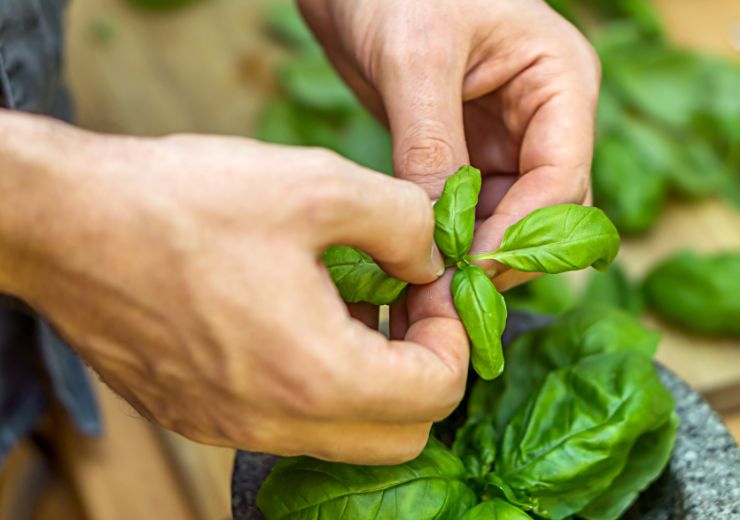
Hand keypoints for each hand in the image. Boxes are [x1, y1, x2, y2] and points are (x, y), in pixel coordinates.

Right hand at [0, 111, 467, 463]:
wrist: (67, 224)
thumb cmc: (186, 202)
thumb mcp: (317, 184)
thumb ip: (403, 224)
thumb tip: (429, 260)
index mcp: (315, 375)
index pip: (438, 393)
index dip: (453, 334)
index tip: (429, 284)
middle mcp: (275, 423)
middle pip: (400, 434)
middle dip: (422, 368)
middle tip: (401, 301)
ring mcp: (232, 427)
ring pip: (344, 433)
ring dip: (370, 376)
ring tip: (348, 300)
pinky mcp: (200, 414)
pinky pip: (289, 421)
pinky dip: (317, 381)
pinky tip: (296, 314)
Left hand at [299, 0, 599, 289]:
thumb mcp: (416, 57)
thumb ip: (431, 143)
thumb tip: (434, 232)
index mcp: (558, 83)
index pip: (562, 180)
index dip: (520, 235)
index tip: (469, 272)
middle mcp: (542, 118)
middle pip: (543, 211)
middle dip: (500, 254)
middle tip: (449, 296)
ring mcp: (504, 139)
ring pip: (506, 219)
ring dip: (473, 256)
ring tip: (429, 289)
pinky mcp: (464, 154)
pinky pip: (469, 211)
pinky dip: (448, 241)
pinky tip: (417, 263)